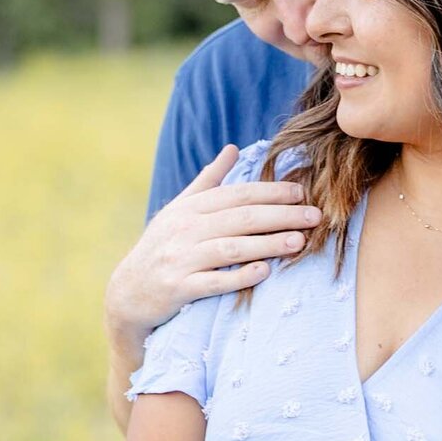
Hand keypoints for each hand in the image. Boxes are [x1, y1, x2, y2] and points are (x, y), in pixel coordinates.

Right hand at [105, 146, 322, 344]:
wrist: (127, 292)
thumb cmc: (162, 246)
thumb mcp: (180, 209)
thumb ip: (208, 180)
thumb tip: (234, 148)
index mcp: (191, 208)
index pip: (238, 195)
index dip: (271, 192)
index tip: (302, 192)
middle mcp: (186, 229)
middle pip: (241, 218)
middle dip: (280, 215)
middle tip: (314, 216)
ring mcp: (181, 259)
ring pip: (231, 248)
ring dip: (268, 244)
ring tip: (299, 242)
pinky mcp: (179, 288)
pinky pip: (214, 281)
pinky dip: (239, 276)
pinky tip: (264, 272)